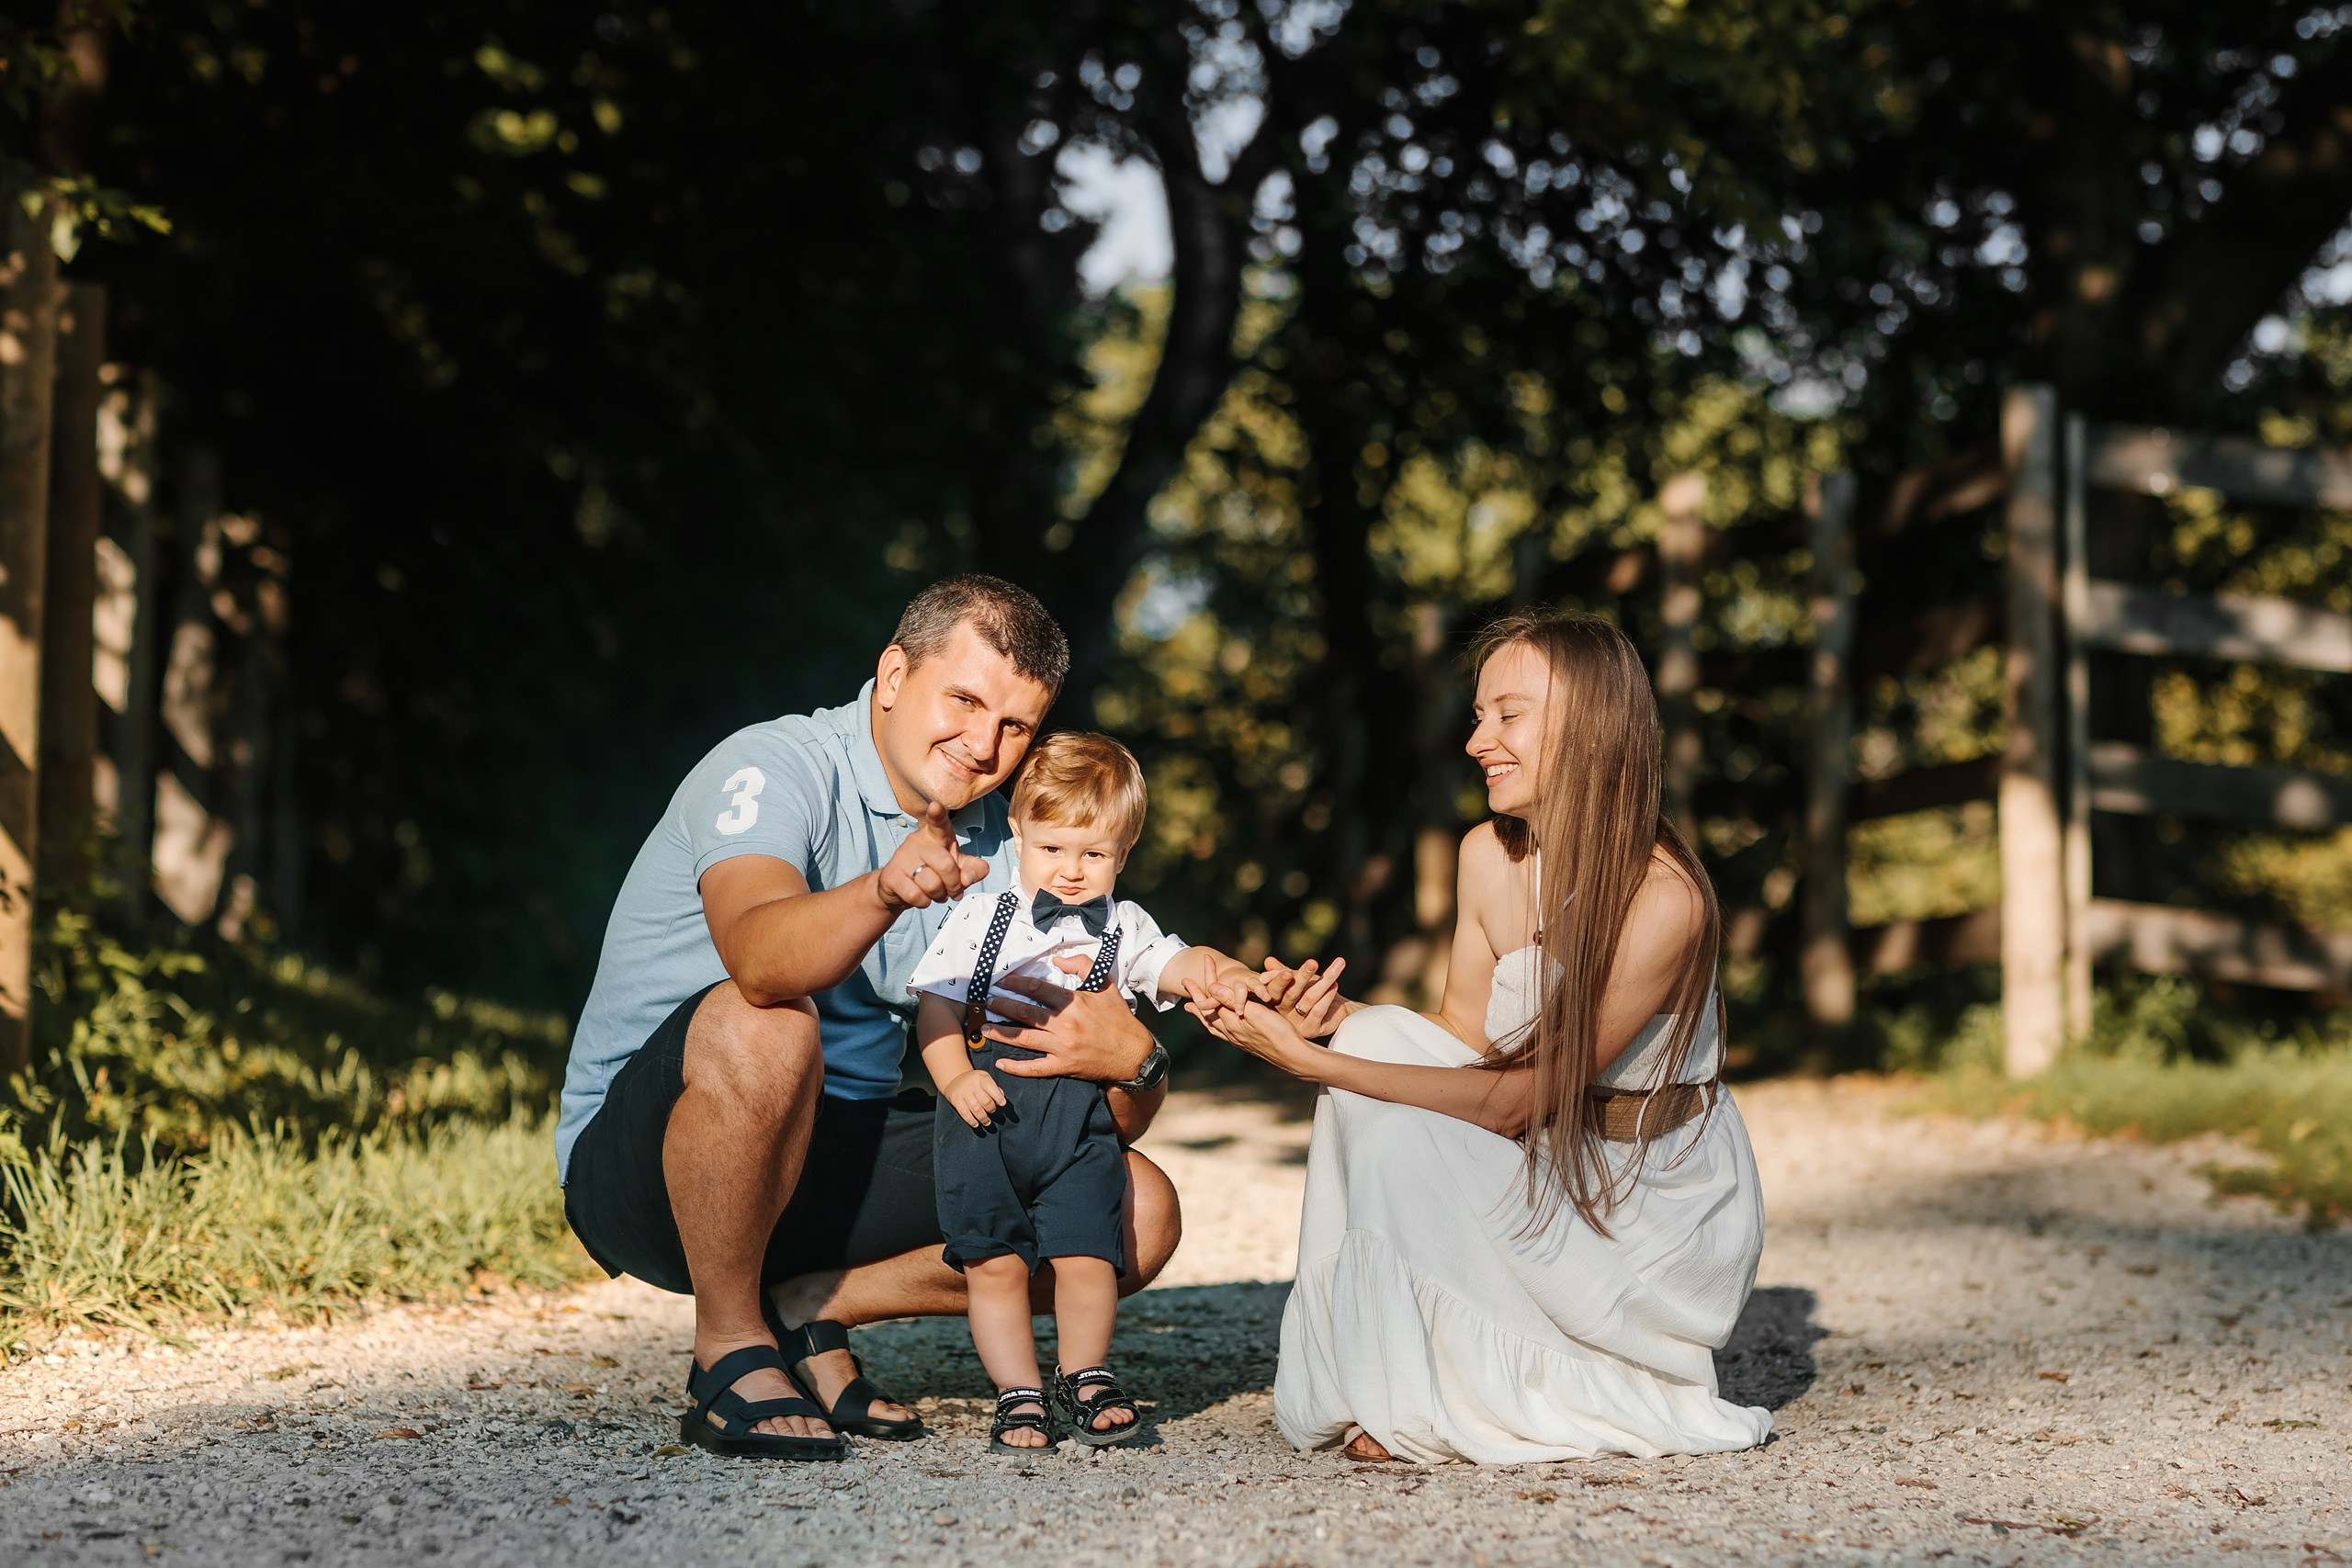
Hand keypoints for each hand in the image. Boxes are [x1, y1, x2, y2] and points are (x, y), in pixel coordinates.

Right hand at [874, 802, 988, 912]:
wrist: (899, 888)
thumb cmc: (932, 870)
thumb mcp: (958, 867)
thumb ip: (973, 869)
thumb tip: (970, 876)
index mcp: (936, 835)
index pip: (938, 822)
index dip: (938, 815)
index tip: (935, 806)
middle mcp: (918, 841)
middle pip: (946, 865)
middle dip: (954, 885)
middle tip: (952, 890)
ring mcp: (903, 857)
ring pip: (931, 883)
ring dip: (939, 895)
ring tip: (935, 892)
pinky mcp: (891, 875)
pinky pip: (916, 895)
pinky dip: (923, 902)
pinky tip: (920, 896)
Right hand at [940, 1067, 1006, 1128]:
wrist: (955, 1078)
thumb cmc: (975, 1082)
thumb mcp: (985, 1079)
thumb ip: (994, 1088)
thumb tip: (1002, 1100)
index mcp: (981, 1078)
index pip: (991, 1088)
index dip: (998, 1097)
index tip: (1002, 1104)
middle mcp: (972, 1084)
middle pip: (985, 1101)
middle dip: (991, 1109)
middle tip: (992, 1112)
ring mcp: (963, 1092)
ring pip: (976, 1109)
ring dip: (983, 1118)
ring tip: (987, 1122)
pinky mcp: (955, 1100)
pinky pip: (964, 1113)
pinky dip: (971, 1121)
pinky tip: (976, 1124)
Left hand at [985, 956, 1154, 1082]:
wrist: (1133, 1054)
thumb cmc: (1119, 1019)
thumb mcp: (1106, 986)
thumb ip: (1083, 966)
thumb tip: (1058, 961)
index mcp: (1074, 1003)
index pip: (1038, 989)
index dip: (1017, 983)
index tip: (1004, 980)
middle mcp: (1065, 1025)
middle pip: (1025, 1013)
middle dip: (1003, 1006)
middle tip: (989, 1001)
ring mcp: (1062, 1048)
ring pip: (1024, 1039)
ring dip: (1001, 1033)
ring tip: (985, 1028)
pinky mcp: (1063, 1067)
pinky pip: (1034, 1068)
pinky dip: (1016, 1067)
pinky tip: (1001, 1064)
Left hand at [1183, 978, 1317, 1075]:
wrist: (1293, 1057)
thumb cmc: (1278, 1032)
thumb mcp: (1256, 1012)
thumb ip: (1232, 1001)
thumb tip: (1211, 988)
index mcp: (1232, 1023)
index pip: (1209, 1003)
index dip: (1199, 989)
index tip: (1186, 978)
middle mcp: (1231, 1033)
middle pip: (1207, 1014)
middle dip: (1197, 998)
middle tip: (1187, 985)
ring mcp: (1238, 1040)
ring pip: (1213, 1025)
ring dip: (1202, 1013)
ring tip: (1193, 1007)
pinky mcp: (1247, 1044)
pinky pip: (1222, 1032)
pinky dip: (1215, 1024)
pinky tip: (1219, 1025)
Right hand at [1252, 955, 1354, 1038]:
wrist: (1334, 1011)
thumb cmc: (1310, 991)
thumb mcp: (1294, 979)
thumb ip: (1281, 971)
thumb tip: (1268, 960)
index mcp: (1276, 1000)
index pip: (1274, 988)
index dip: (1280, 980)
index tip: (1288, 972)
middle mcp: (1284, 1013)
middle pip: (1292, 992)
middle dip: (1304, 975)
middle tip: (1313, 963)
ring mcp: (1297, 1023)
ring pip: (1309, 998)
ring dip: (1324, 981)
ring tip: (1336, 966)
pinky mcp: (1311, 1030)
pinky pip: (1318, 1011)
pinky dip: (1327, 997)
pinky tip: (1335, 985)